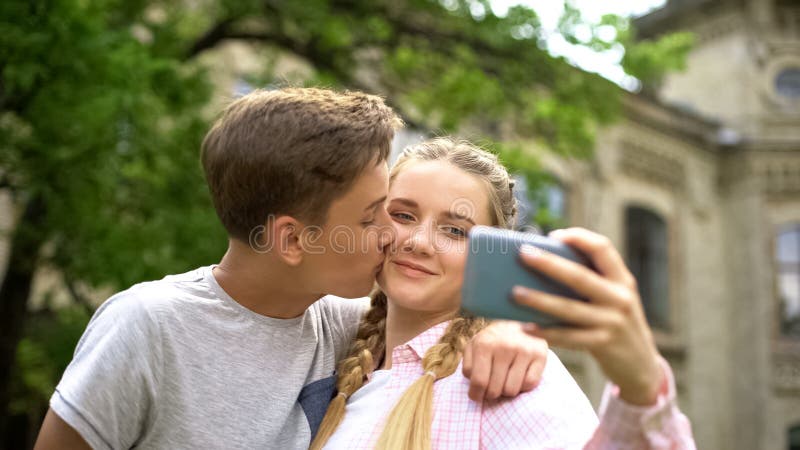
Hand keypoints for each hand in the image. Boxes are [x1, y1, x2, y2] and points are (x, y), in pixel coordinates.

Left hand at [462, 320, 547, 400]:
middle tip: (492, 386)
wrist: (519, 319)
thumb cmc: (493, 339)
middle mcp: (504, 346)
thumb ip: (469, 365)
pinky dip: (523, 385)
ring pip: (512, 390)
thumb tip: (473, 385)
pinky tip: (520, 375)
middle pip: (495, 390)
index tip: (477, 396)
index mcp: (484, 344)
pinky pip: (529, 384)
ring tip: (506, 379)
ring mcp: (524, 350)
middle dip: (491, 393)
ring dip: (507, 390)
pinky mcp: (540, 355)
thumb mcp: (475, 346)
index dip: (476, 394)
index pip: (479, 382)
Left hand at [512, 227, 662, 405]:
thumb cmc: (616, 322)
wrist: (641, 365)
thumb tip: (544, 263)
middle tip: (523, 253)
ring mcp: (612, 323)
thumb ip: (592, 281)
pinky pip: (568, 337)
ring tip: (515, 292)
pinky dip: (545, 332)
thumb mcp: (614, 297)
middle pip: (580, 276)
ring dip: (539, 300)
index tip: (554, 235)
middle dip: (549, 263)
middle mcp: (620, 298)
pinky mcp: (603, 345)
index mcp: (622, 280)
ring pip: (569, 308)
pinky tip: (525, 328)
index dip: (578, 238)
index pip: (603, 248)